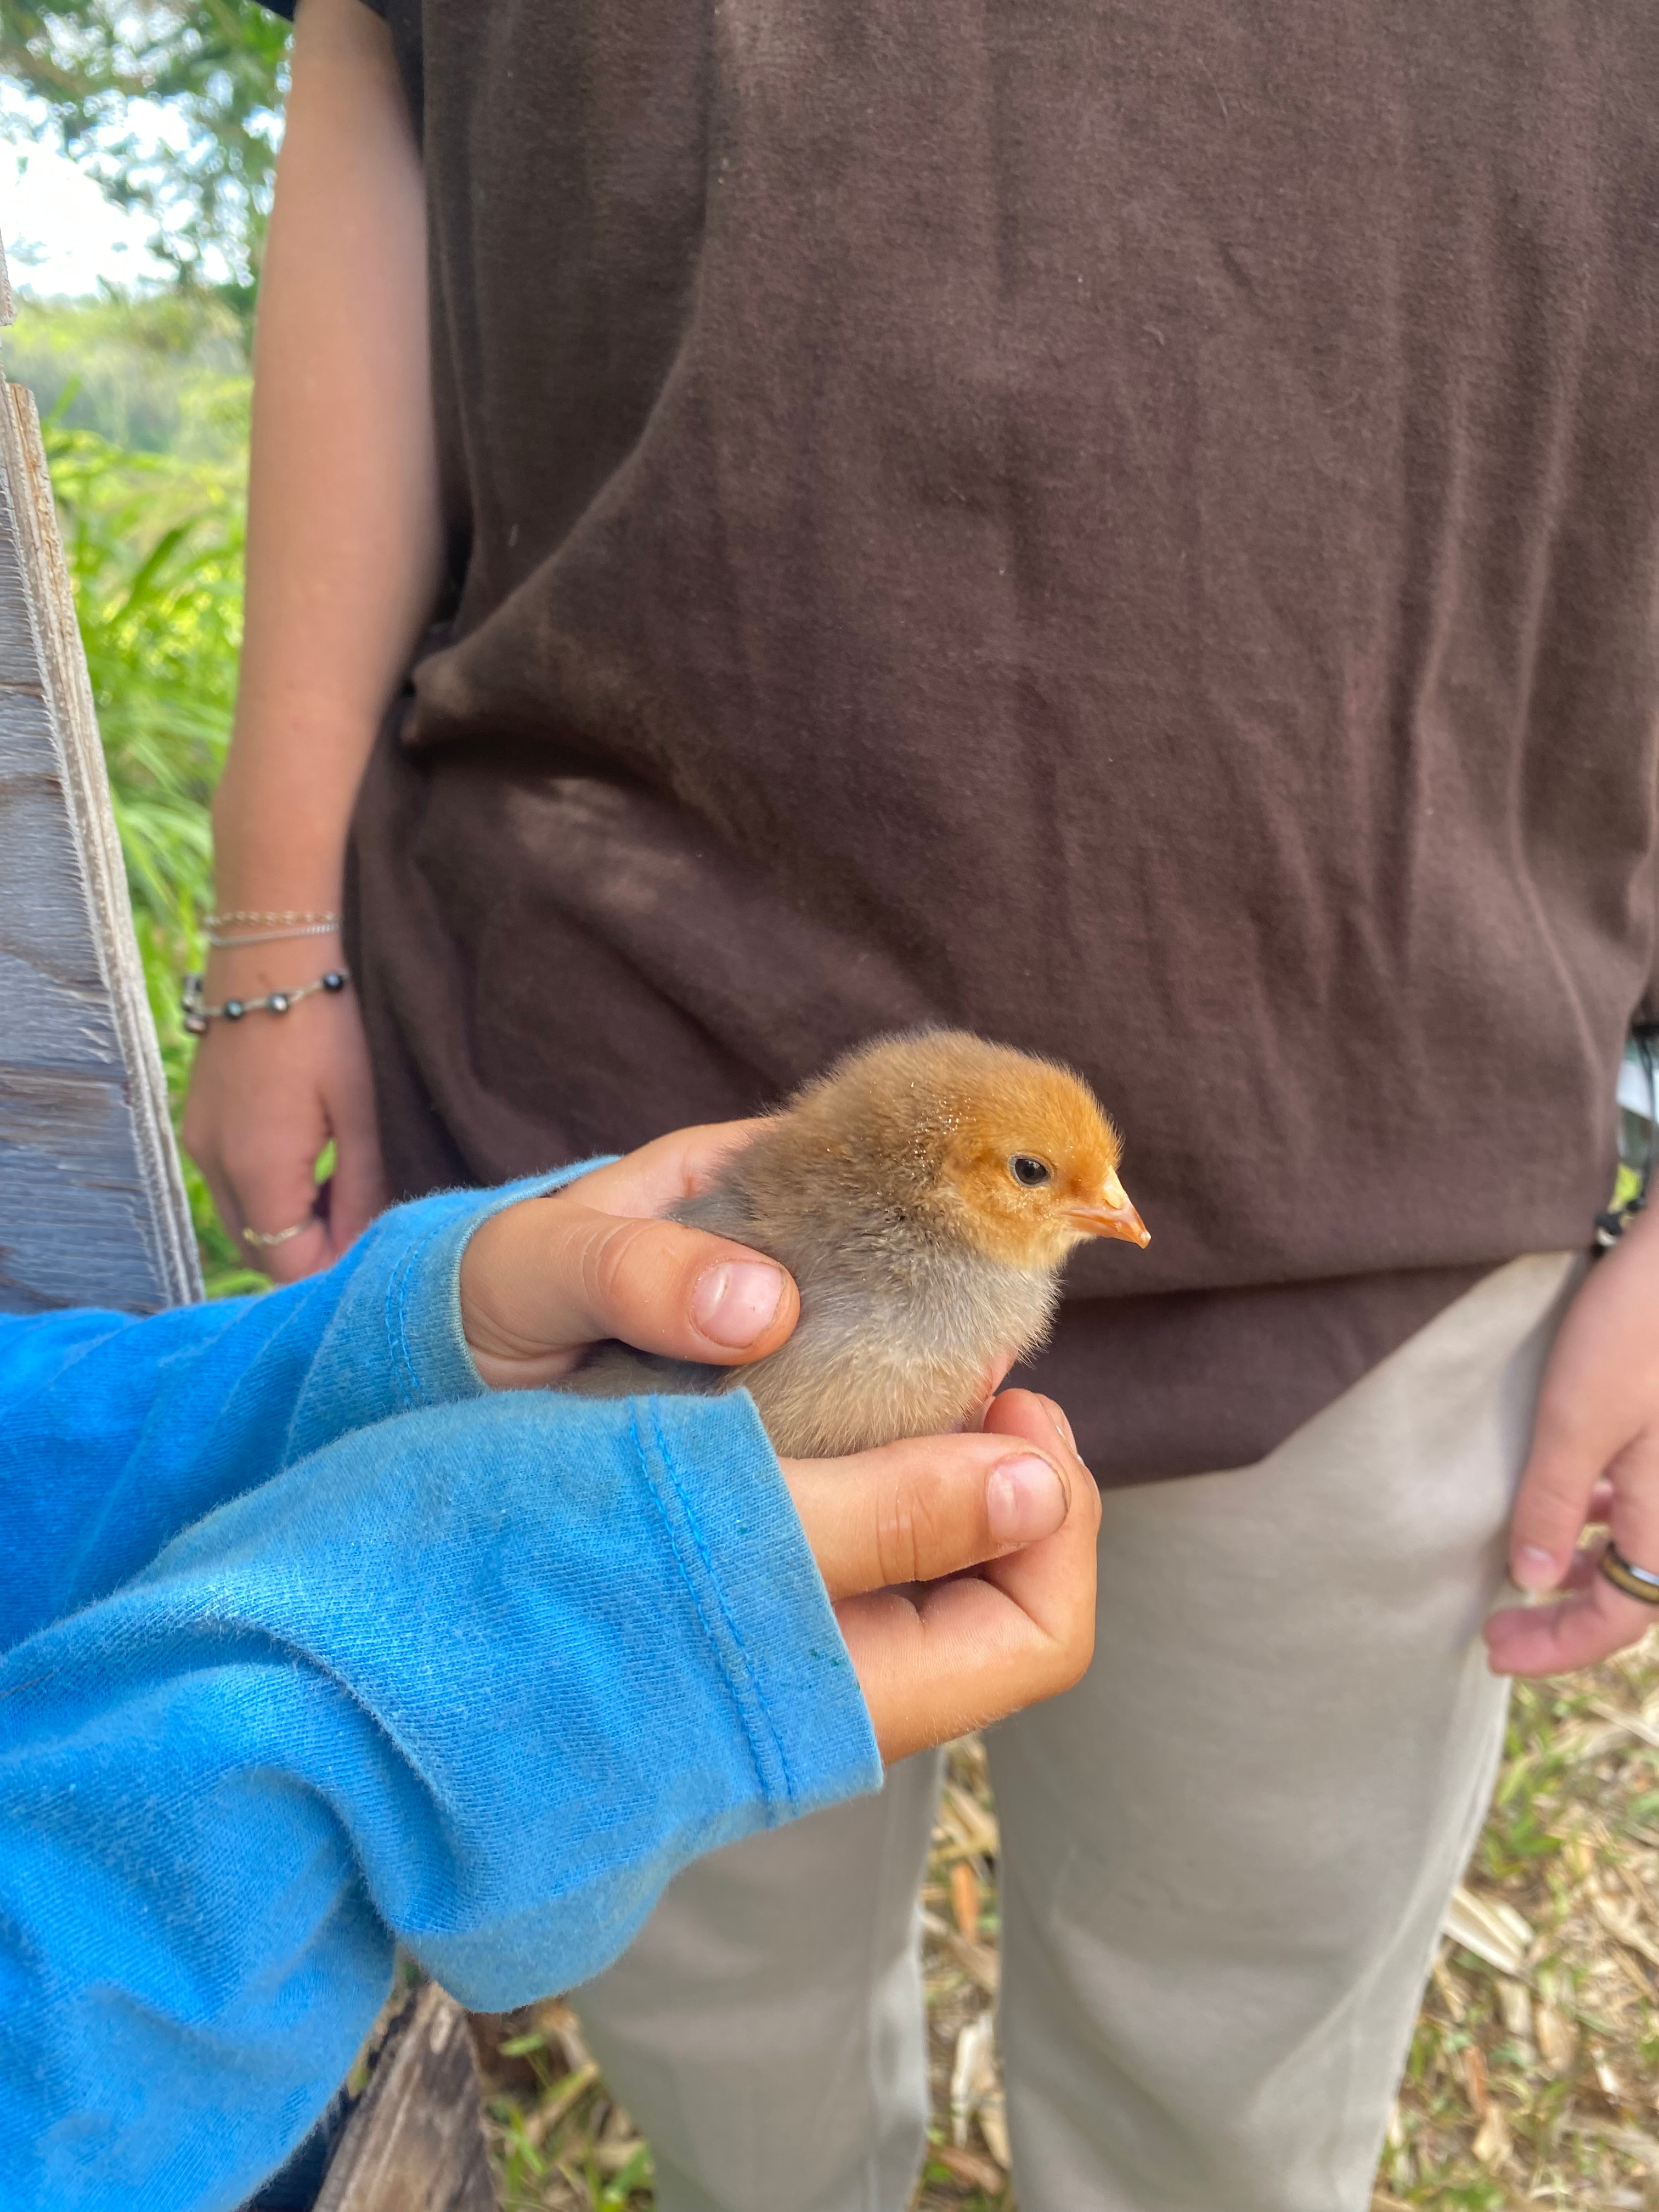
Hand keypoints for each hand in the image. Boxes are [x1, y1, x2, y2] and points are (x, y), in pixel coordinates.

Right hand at [181, 937, 386, 1283]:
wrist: (268, 961)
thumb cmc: (324, 1030)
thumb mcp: (358, 1113)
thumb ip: (359, 1188)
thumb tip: (366, 1245)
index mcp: (257, 1169)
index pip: (287, 1265)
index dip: (334, 1268)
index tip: (375, 1248)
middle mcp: (215, 1166)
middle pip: (260, 1252)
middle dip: (311, 1253)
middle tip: (365, 1220)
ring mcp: (200, 1146)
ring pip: (245, 1223)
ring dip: (291, 1226)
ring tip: (344, 1189)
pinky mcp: (199, 1127)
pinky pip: (232, 1189)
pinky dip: (270, 1196)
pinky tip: (312, 1165)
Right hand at [461, 1126, 1099, 1757]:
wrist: (358, 1626)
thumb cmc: (534, 1559)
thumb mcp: (723, 1521)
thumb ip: (890, 1515)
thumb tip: (1036, 1486)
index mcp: (849, 1695)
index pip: (1038, 1629)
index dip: (1053, 1506)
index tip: (1006, 1391)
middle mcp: (827, 1685)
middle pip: (991, 1587)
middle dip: (997, 1468)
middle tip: (956, 1360)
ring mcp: (768, 1647)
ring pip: (913, 1549)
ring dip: (926, 1448)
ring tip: (886, 1355)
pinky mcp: (713, 1597)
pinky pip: (835, 1527)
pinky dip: (854, 1450)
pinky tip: (803, 1384)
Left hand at [1486, 1207, 1658, 1675]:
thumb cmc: (1637, 1331)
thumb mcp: (1576, 1420)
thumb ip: (1553, 1503)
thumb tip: (1532, 1579)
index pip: (1619, 1620)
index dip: (1556, 1647)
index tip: (1493, 1650)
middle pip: (1632, 1591)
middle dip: (1565, 1616)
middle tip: (1498, 1625)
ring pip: (1636, 1545)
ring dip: (1581, 1566)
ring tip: (1522, 1571)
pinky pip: (1638, 1500)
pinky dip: (1597, 1518)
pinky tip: (1563, 1502)